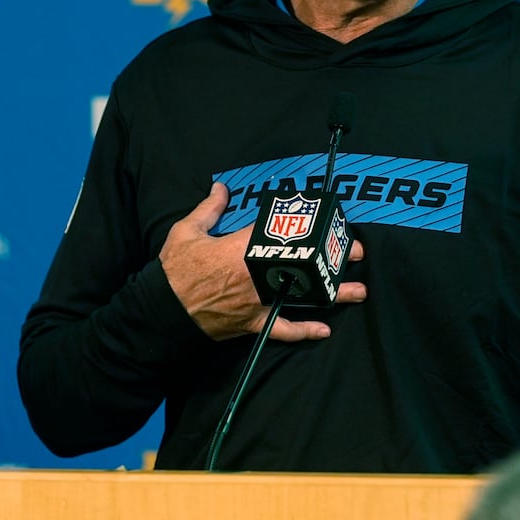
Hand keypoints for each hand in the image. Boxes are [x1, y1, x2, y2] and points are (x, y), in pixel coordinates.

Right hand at [158, 183, 365, 341]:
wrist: (160, 313)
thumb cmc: (173, 271)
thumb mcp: (186, 232)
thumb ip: (208, 209)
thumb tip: (221, 187)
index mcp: (240, 249)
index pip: (280, 233)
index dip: (305, 226)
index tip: (326, 221)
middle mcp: (256, 275)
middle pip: (303, 264)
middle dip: (332, 258)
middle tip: (356, 251)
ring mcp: (257, 302)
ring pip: (301, 297)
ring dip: (332, 294)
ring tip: (359, 291)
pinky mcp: (252, 323)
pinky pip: (282, 329)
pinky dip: (303, 332)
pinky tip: (325, 330)